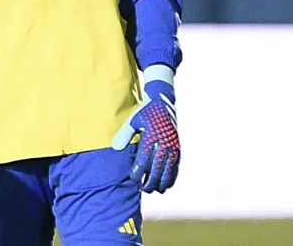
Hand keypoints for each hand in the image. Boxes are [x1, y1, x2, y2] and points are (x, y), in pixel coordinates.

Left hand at [112, 65, 180, 193]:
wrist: (163, 102)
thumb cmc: (145, 112)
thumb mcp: (132, 120)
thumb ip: (124, 135)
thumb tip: (115, 148)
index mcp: (151, 136)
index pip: (144, 159)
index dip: (138, 171)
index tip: (133, 178)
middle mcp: (164, 142)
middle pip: (157, 167)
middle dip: (151, 181)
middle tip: (143, 189)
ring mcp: (172, 145)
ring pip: (169, 168)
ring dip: (163, 181)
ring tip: (155, 190)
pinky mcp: (177, 147)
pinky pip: (176, 165)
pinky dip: (172, 176)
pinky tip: (167, 184)